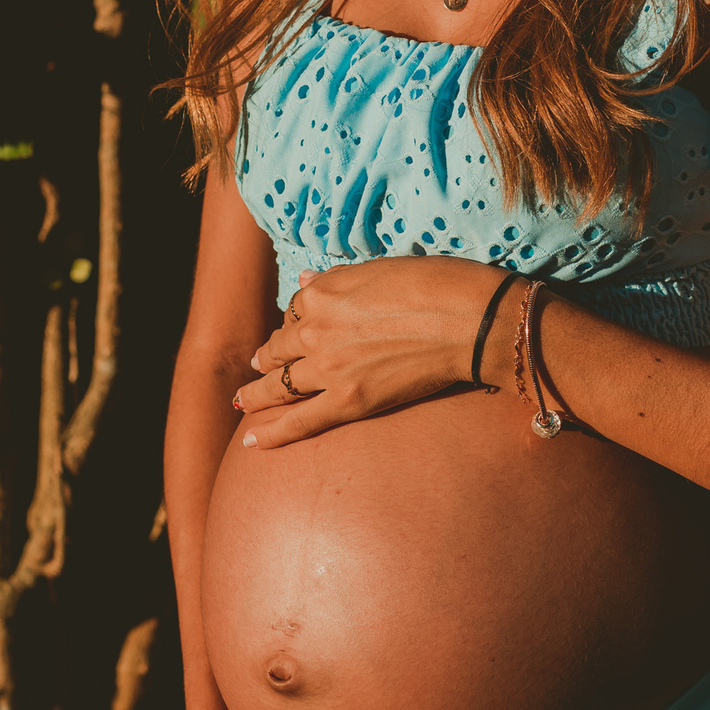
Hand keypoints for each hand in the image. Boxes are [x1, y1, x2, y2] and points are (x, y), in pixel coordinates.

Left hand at [234, 257, 508, 449]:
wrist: (466, 319)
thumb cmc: (433, 284)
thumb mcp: (379, 268)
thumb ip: (336, 278)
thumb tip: (304, 279)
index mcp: (323, 292)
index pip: (296, 310)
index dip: (295, 322)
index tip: (295, 330)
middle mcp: (316, 328)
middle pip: (280, 347)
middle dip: (268, 358)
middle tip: (259, 368)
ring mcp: (328, 367)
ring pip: (279, 384)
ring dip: (257, 394)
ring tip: (243, 402)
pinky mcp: (348, 400)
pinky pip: (300, 421)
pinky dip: (273, 433)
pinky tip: (252, 441)